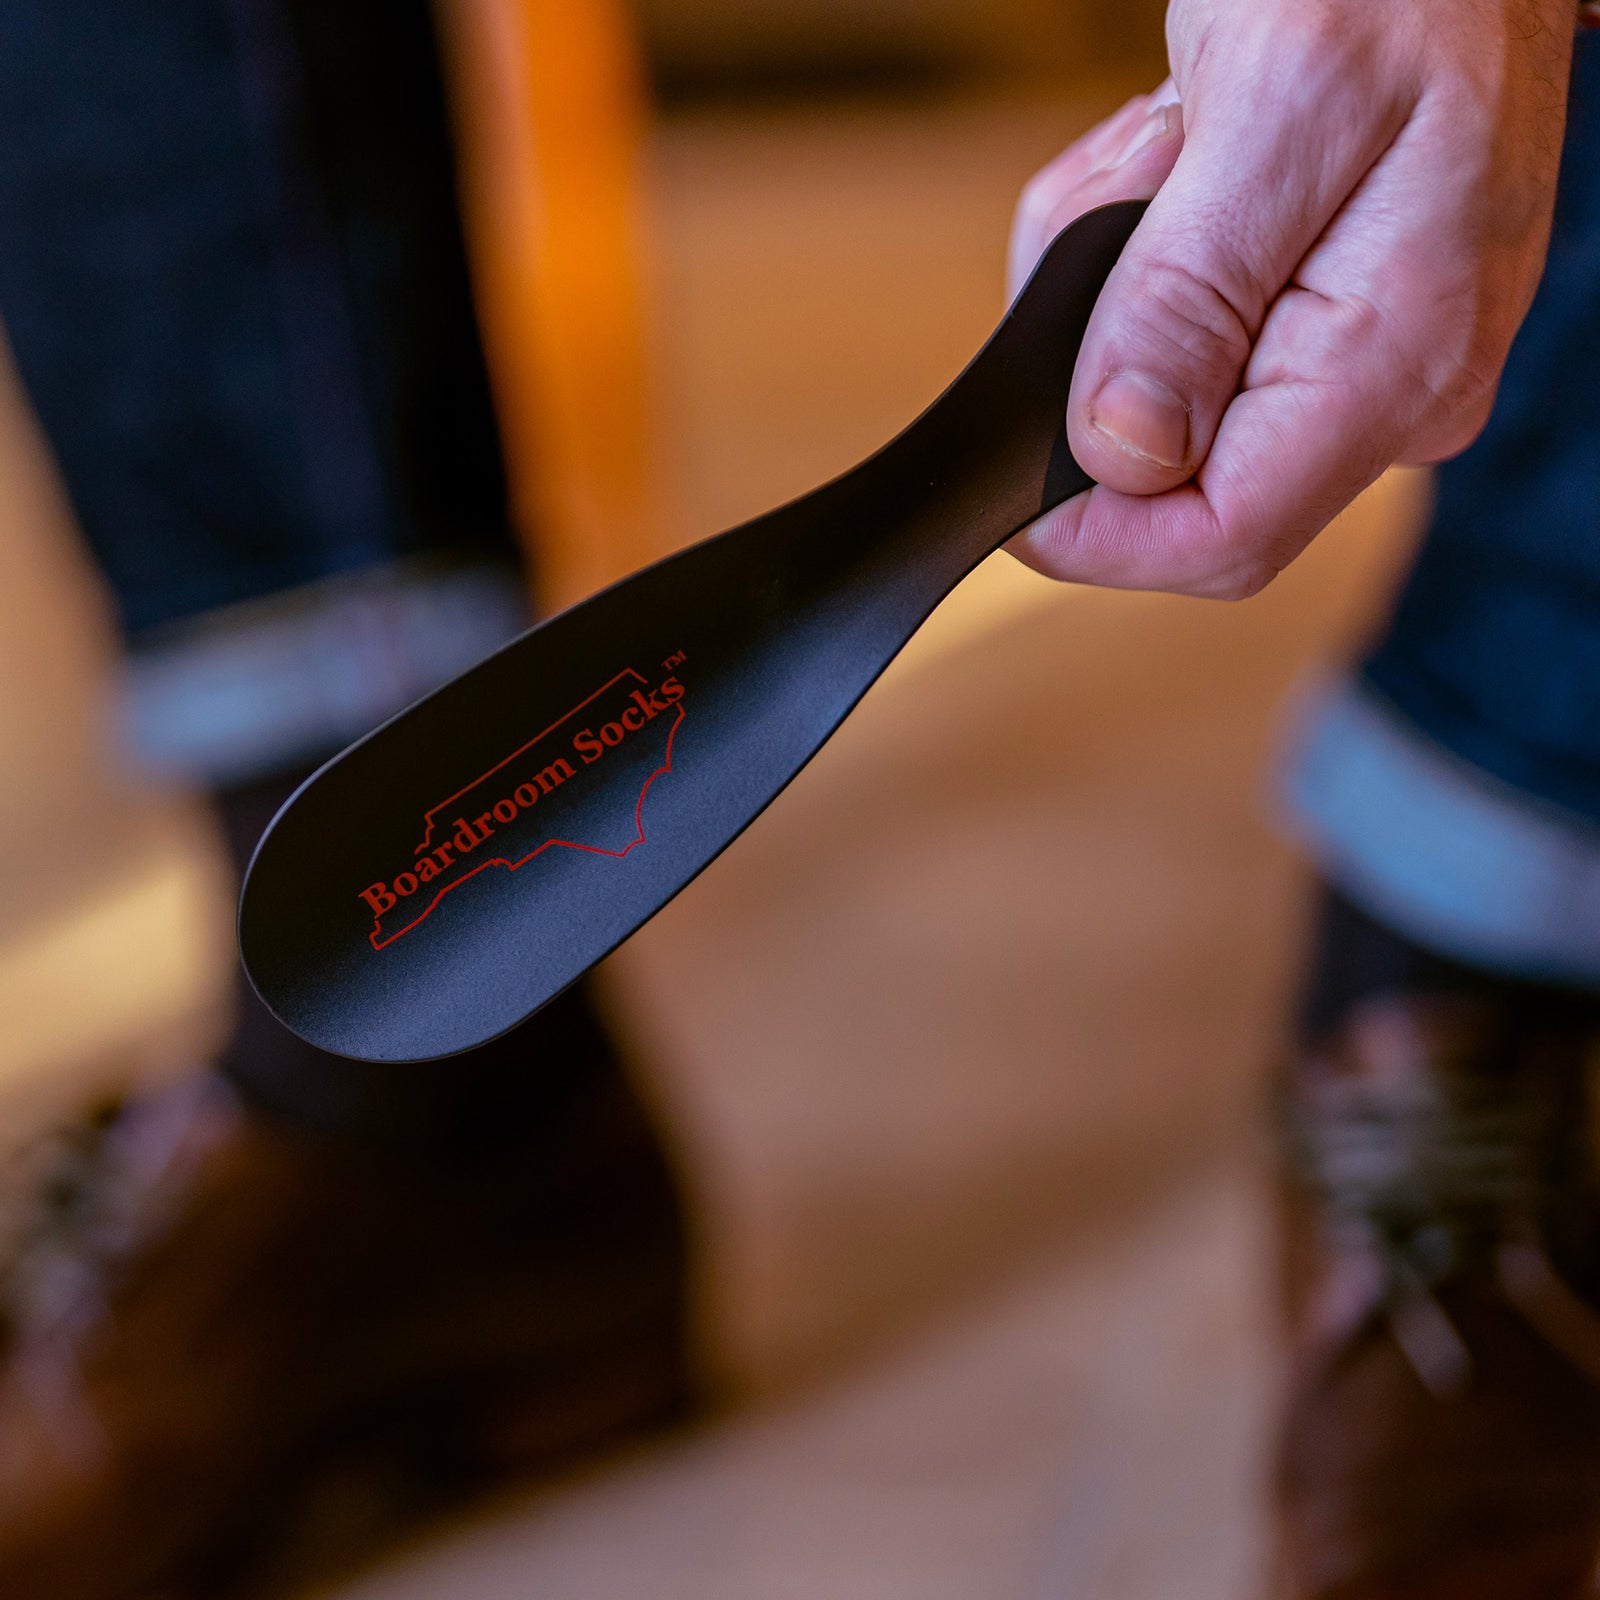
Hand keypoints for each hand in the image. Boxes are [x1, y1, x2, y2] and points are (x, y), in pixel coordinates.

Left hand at [1007, 0, 1575, 597]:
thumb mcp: (1278, 100)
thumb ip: (1190, 293)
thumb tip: (1121, 448)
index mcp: (1396, 364)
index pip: (1220, 537)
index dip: (1091, 534)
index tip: (1009, 471)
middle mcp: (1389, 396)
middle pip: (1170, 479)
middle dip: (1094, 360)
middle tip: (1119, 201)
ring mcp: (1353, 371)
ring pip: (1155, 407)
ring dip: (1106, 287)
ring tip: (1159, 152)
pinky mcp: (1318, 335)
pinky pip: (1179, 348)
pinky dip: (1133, 262)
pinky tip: (1173, 162)